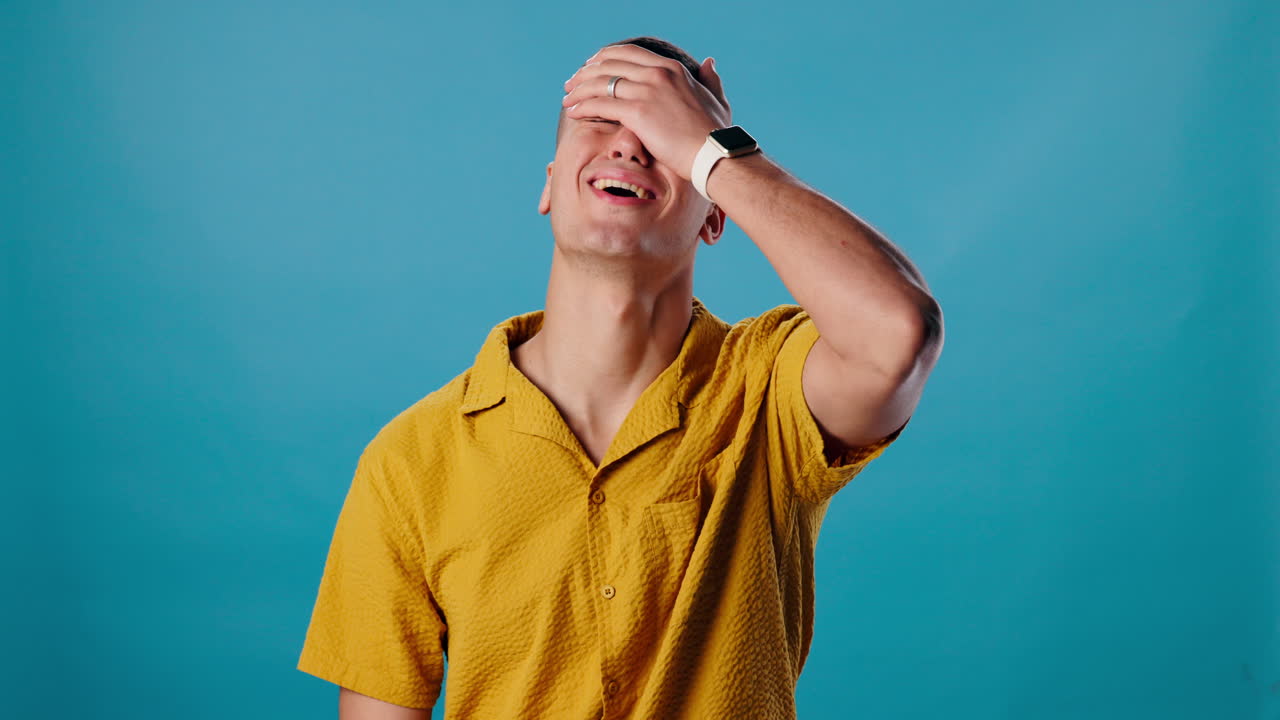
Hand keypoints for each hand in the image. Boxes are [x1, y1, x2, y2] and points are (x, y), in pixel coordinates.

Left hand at [562, 45, 731, 180]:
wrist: (713, 154)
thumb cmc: (714, 133)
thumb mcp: (715, 99)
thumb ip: (710, 79)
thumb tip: (708, 62)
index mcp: (671, 68)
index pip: (627, 54)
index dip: (604, 59)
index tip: (590, 68)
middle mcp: (657, 74)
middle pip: (609, 64)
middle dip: (585, 73)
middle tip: (572, 84)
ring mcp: (647, 91)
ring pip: (601, 83)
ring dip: (579, 90)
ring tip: (568, 99)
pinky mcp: (638, 112)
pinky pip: (601, 104)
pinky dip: (584, 106)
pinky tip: (574, 113)